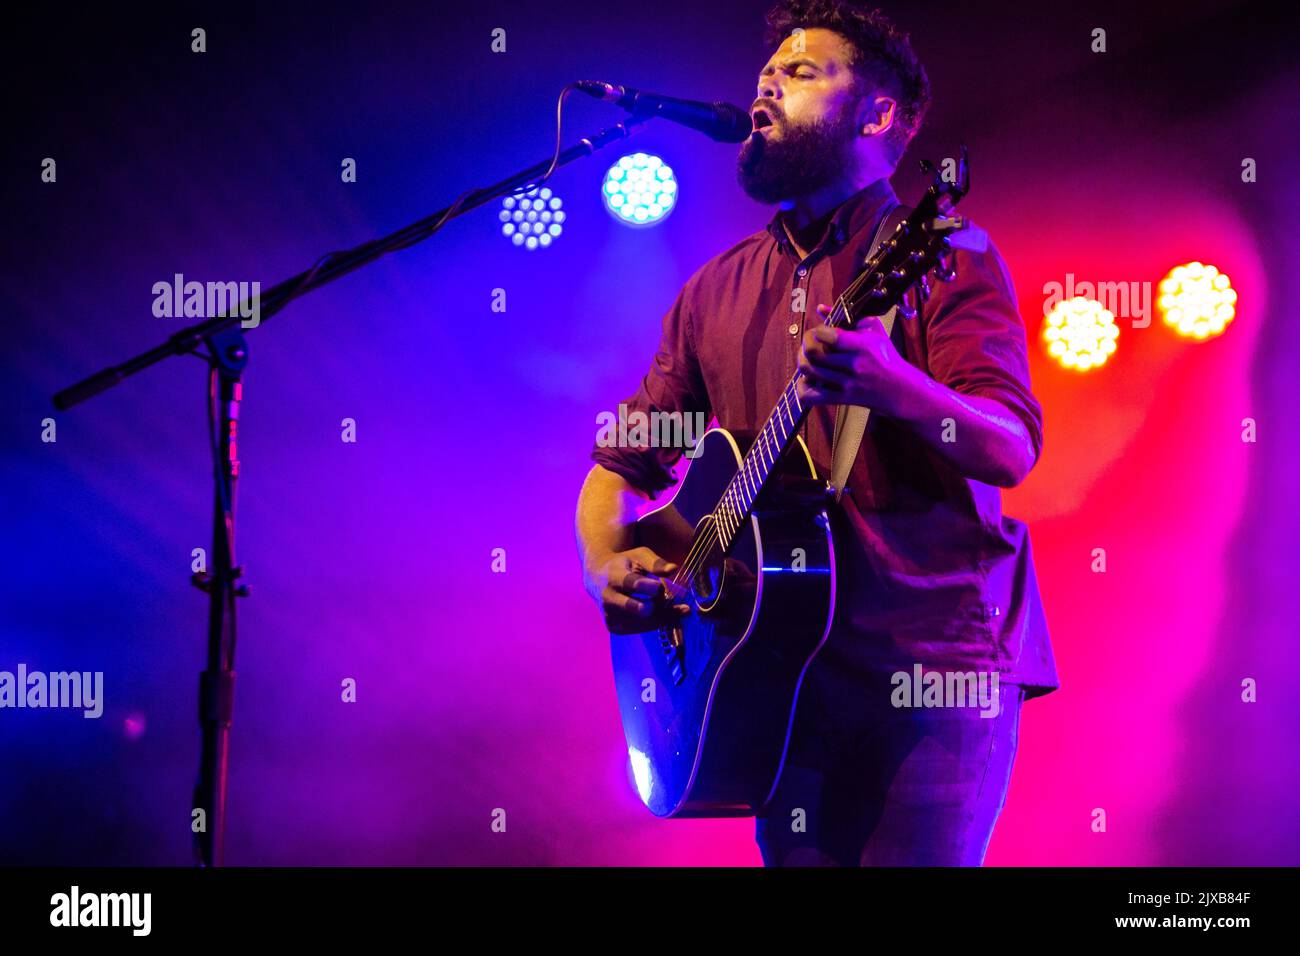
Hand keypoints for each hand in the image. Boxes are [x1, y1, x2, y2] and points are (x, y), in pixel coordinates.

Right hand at [584, 547, 690, 634]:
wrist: (597, 579)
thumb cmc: (624, 564)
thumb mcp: (638, 556)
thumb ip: (655, 563)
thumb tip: (673, 569)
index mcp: (614, 576)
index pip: (632, 584)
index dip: (650, 587)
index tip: (660, 587)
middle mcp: (608, 598)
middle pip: (640, 609)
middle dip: (659, 605)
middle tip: (669, 597)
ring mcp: (610, 615)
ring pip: (645, 622)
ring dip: (662, 614)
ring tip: (667, 602)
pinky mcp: (614, 627)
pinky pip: (642, 629)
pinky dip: (656, 621)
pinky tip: (661, 611)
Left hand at [795, 304, 910, 411]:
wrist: (899, 388)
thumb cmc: (884, 355)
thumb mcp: (873, 330)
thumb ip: (847, 317)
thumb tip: (820, 308)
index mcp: (863, 346)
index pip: (831, 337)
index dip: (818, 332)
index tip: (820, 332)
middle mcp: (855, 365)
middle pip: (813, 353)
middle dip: (805, 345)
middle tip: (809, 344)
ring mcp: (848, 384)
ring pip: (810, 372)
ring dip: (803, 363)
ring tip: (808, 359)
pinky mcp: (843, 399)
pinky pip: (812, 396)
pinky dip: (803, 388)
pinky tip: (808, 380)